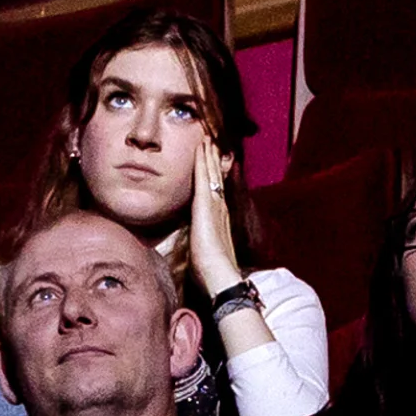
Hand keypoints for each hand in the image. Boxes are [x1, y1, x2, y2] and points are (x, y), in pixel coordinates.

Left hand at [186, 137, 245, 296]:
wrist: (221, 277)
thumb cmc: (211, 273)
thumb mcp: (204, 254)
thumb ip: (200, 247)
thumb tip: (195, 251)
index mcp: (219, 219)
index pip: (216, 191)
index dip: (215, 175)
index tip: (214, 160)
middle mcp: (220, 209)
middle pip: (217, 178)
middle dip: (214, 160)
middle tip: (212, 140)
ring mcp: (215, 205)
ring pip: (212, 173)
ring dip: (210, 155)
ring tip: (208, 138)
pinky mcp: (207, 205)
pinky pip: (205, 177)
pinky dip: (204, 161)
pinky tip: (202, 147)